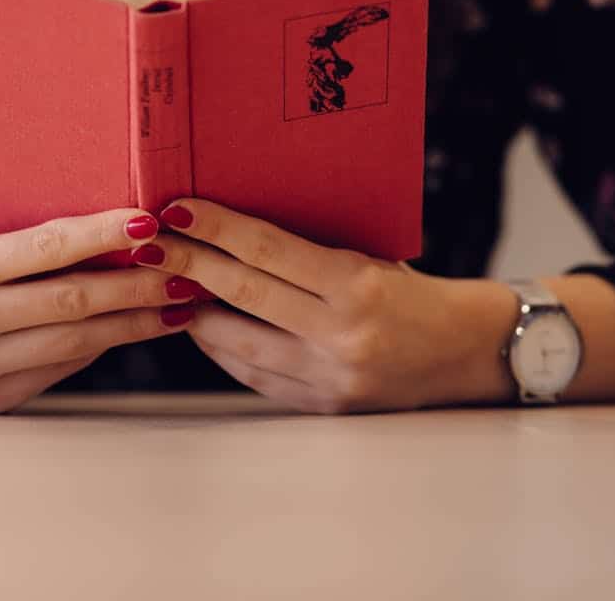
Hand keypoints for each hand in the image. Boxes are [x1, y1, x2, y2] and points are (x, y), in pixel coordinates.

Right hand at [0, 208, 204, 413]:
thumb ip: (34, 249)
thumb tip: (126, 233)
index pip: (45, 246)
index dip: (102, 234)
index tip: (150, 221)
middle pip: (71, 299)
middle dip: (137, 284)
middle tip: (186, 270)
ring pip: (77, 340)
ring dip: (137, 321)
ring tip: (180, 302)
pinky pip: (65, 366)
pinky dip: (109, 344)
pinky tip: (143, 328)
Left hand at [133, 199, 516, 413]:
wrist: (465, 352)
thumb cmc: (413, 291)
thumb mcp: (372, 256)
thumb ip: (310, 250)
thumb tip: (234, 226)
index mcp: (358, 285)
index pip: (268, 250)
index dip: (216, 228)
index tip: (177, 209)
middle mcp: (341, 334)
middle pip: (243, 294)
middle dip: (188, 264)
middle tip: (149, 243)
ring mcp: (329, 377)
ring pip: (238, 343)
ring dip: (193, 311)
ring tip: (163, 283)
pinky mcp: (322, 405)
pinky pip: (254, 375)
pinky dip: (222, 349)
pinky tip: (200, 325)